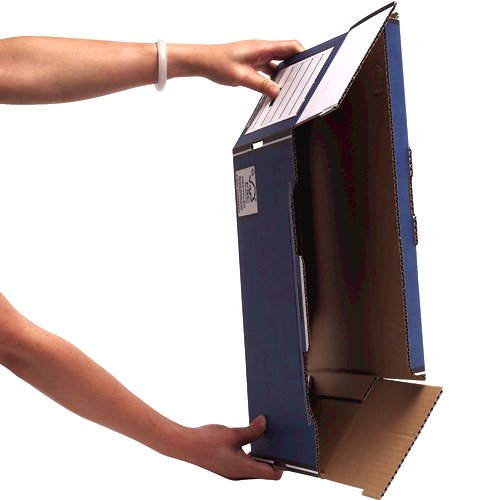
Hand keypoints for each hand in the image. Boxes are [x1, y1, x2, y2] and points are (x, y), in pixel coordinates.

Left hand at [168, 40, 304, 98]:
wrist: (203, 61)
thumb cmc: (217, 63)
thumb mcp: (241, 77)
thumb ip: (261, 85)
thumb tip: (277, 92)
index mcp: (262, 47)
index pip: (291, 45)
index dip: (304, 53)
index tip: (312, 64)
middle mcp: (262, 49)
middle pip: (287, 54)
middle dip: (297, 65)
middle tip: (303, 79)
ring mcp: (257, 55)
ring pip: (278, 63)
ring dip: (284, 74)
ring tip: (290, 86)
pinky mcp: (252, 63)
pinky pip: (268, 69)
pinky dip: (273, 78)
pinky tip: (273, 88)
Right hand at [186, 415, 282, 479]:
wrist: (186, 445)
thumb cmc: (207, 441)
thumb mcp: (233, 433)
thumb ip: (251, 430)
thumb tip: (264, 423)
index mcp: (244, 469)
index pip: (272, 473)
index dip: (282, 464)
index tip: (288, 450)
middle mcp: (240, 473)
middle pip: (265, 470)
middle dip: (273, 456)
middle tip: (280, 439)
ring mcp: (233, 471)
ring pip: (255, 465)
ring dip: (261, 453)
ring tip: (267, 435)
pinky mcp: (227, 465)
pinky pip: (245, 461)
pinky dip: (251, 451)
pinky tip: (251, 437)